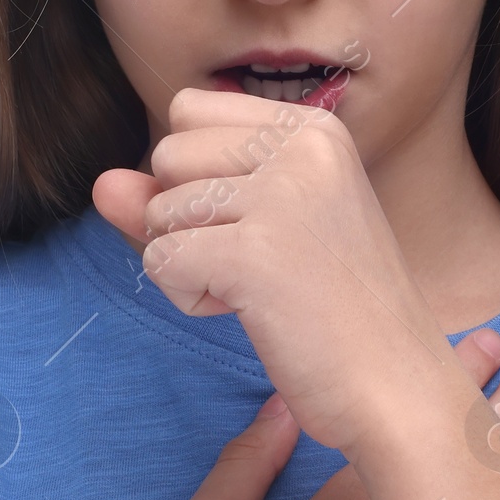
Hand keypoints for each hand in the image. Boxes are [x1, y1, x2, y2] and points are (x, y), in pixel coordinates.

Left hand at [95, 88, 449, 456]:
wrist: (397, 387)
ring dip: (192, 264)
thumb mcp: (257, 231)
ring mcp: (282, 196)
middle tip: (264, 264)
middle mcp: (303, 146)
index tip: (262, 226)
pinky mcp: (255, 253)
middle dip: (190, 220)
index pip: (188, 112)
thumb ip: (177, 196)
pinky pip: (160, 261)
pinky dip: (190, 299)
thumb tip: (102, 184)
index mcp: (315, 128)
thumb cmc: (332, 312)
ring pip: (158, 211)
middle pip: (167, 154)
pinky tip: (250, 313)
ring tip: (264, 291)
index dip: (200, 178)